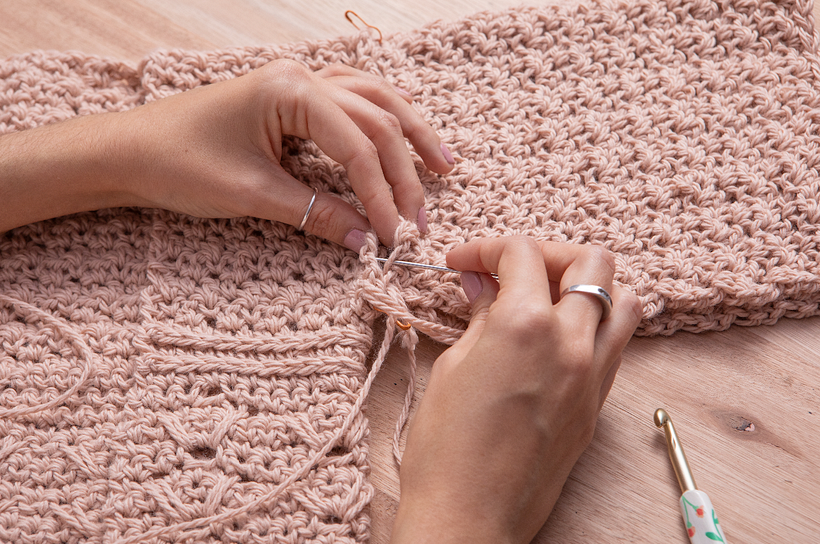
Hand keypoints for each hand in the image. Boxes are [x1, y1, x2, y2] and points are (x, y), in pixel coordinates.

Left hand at [0, 61, 453, 246]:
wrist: (131, 150)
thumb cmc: (179, 164)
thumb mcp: (253, 195)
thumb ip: (316, 215)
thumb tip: (367, 240)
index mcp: (290, 91)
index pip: (358, 146)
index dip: (383, 195)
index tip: (397, 236)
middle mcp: (302, 76)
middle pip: (377, 121)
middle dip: (403, 174)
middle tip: (420, 220)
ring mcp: (299, 81)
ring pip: (374, 100)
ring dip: (409, 134)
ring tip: (443, 166)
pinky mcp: (294, 97)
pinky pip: (354, 99)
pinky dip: (384, 118)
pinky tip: (405, 129)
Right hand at [390, 237, 641, 543]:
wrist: (470, 516)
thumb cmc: (445, 449)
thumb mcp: (452, 367)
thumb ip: (480, 317)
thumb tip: (483, 287)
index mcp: (526, 325)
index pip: (521, 253)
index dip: (485, 249)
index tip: (463, 263)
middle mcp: (571, 342)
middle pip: (591, 261)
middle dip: (548, 253)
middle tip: (511, 269)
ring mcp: (592, 375)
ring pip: (624, 300)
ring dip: (589, 285)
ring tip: (546, 298)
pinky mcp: (597, 405)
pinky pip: (615, 345)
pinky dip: (595, 324)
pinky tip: (556, 336)